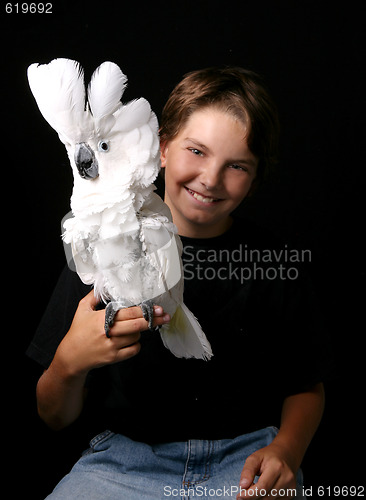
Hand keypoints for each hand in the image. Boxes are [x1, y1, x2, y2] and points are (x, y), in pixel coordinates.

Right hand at [55, 290, 169, 376]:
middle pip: (137, 325)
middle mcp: (109, 332)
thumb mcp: (82, 309)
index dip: (145, 310)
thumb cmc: (78, 331)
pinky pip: (134, 350)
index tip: (157, 308)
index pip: (129, 313)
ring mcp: (112, 346)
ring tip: (134, 327)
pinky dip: (136, 344)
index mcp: (102, 319)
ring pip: (136, 336)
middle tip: (165, 315)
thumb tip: (105, 284)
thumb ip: (94, 296)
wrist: (71, 356)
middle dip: (153, 319)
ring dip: (139, 331)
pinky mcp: (114, 357)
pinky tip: (130, 340)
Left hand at [237, 442, 296, 498]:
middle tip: (244, 494)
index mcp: (277, 467)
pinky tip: (262, 492)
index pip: (262, 487)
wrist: (286, 454)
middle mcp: (286, 478)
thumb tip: (242, 486)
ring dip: (259, 499)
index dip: (249, 494)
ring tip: (253, 490)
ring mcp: (291, 487)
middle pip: (266, 497)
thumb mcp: (255, 458)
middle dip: (253, 497)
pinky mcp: (291, 493)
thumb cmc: (268, 456)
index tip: (239, 496)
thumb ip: (247, 471)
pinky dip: (266, 499)